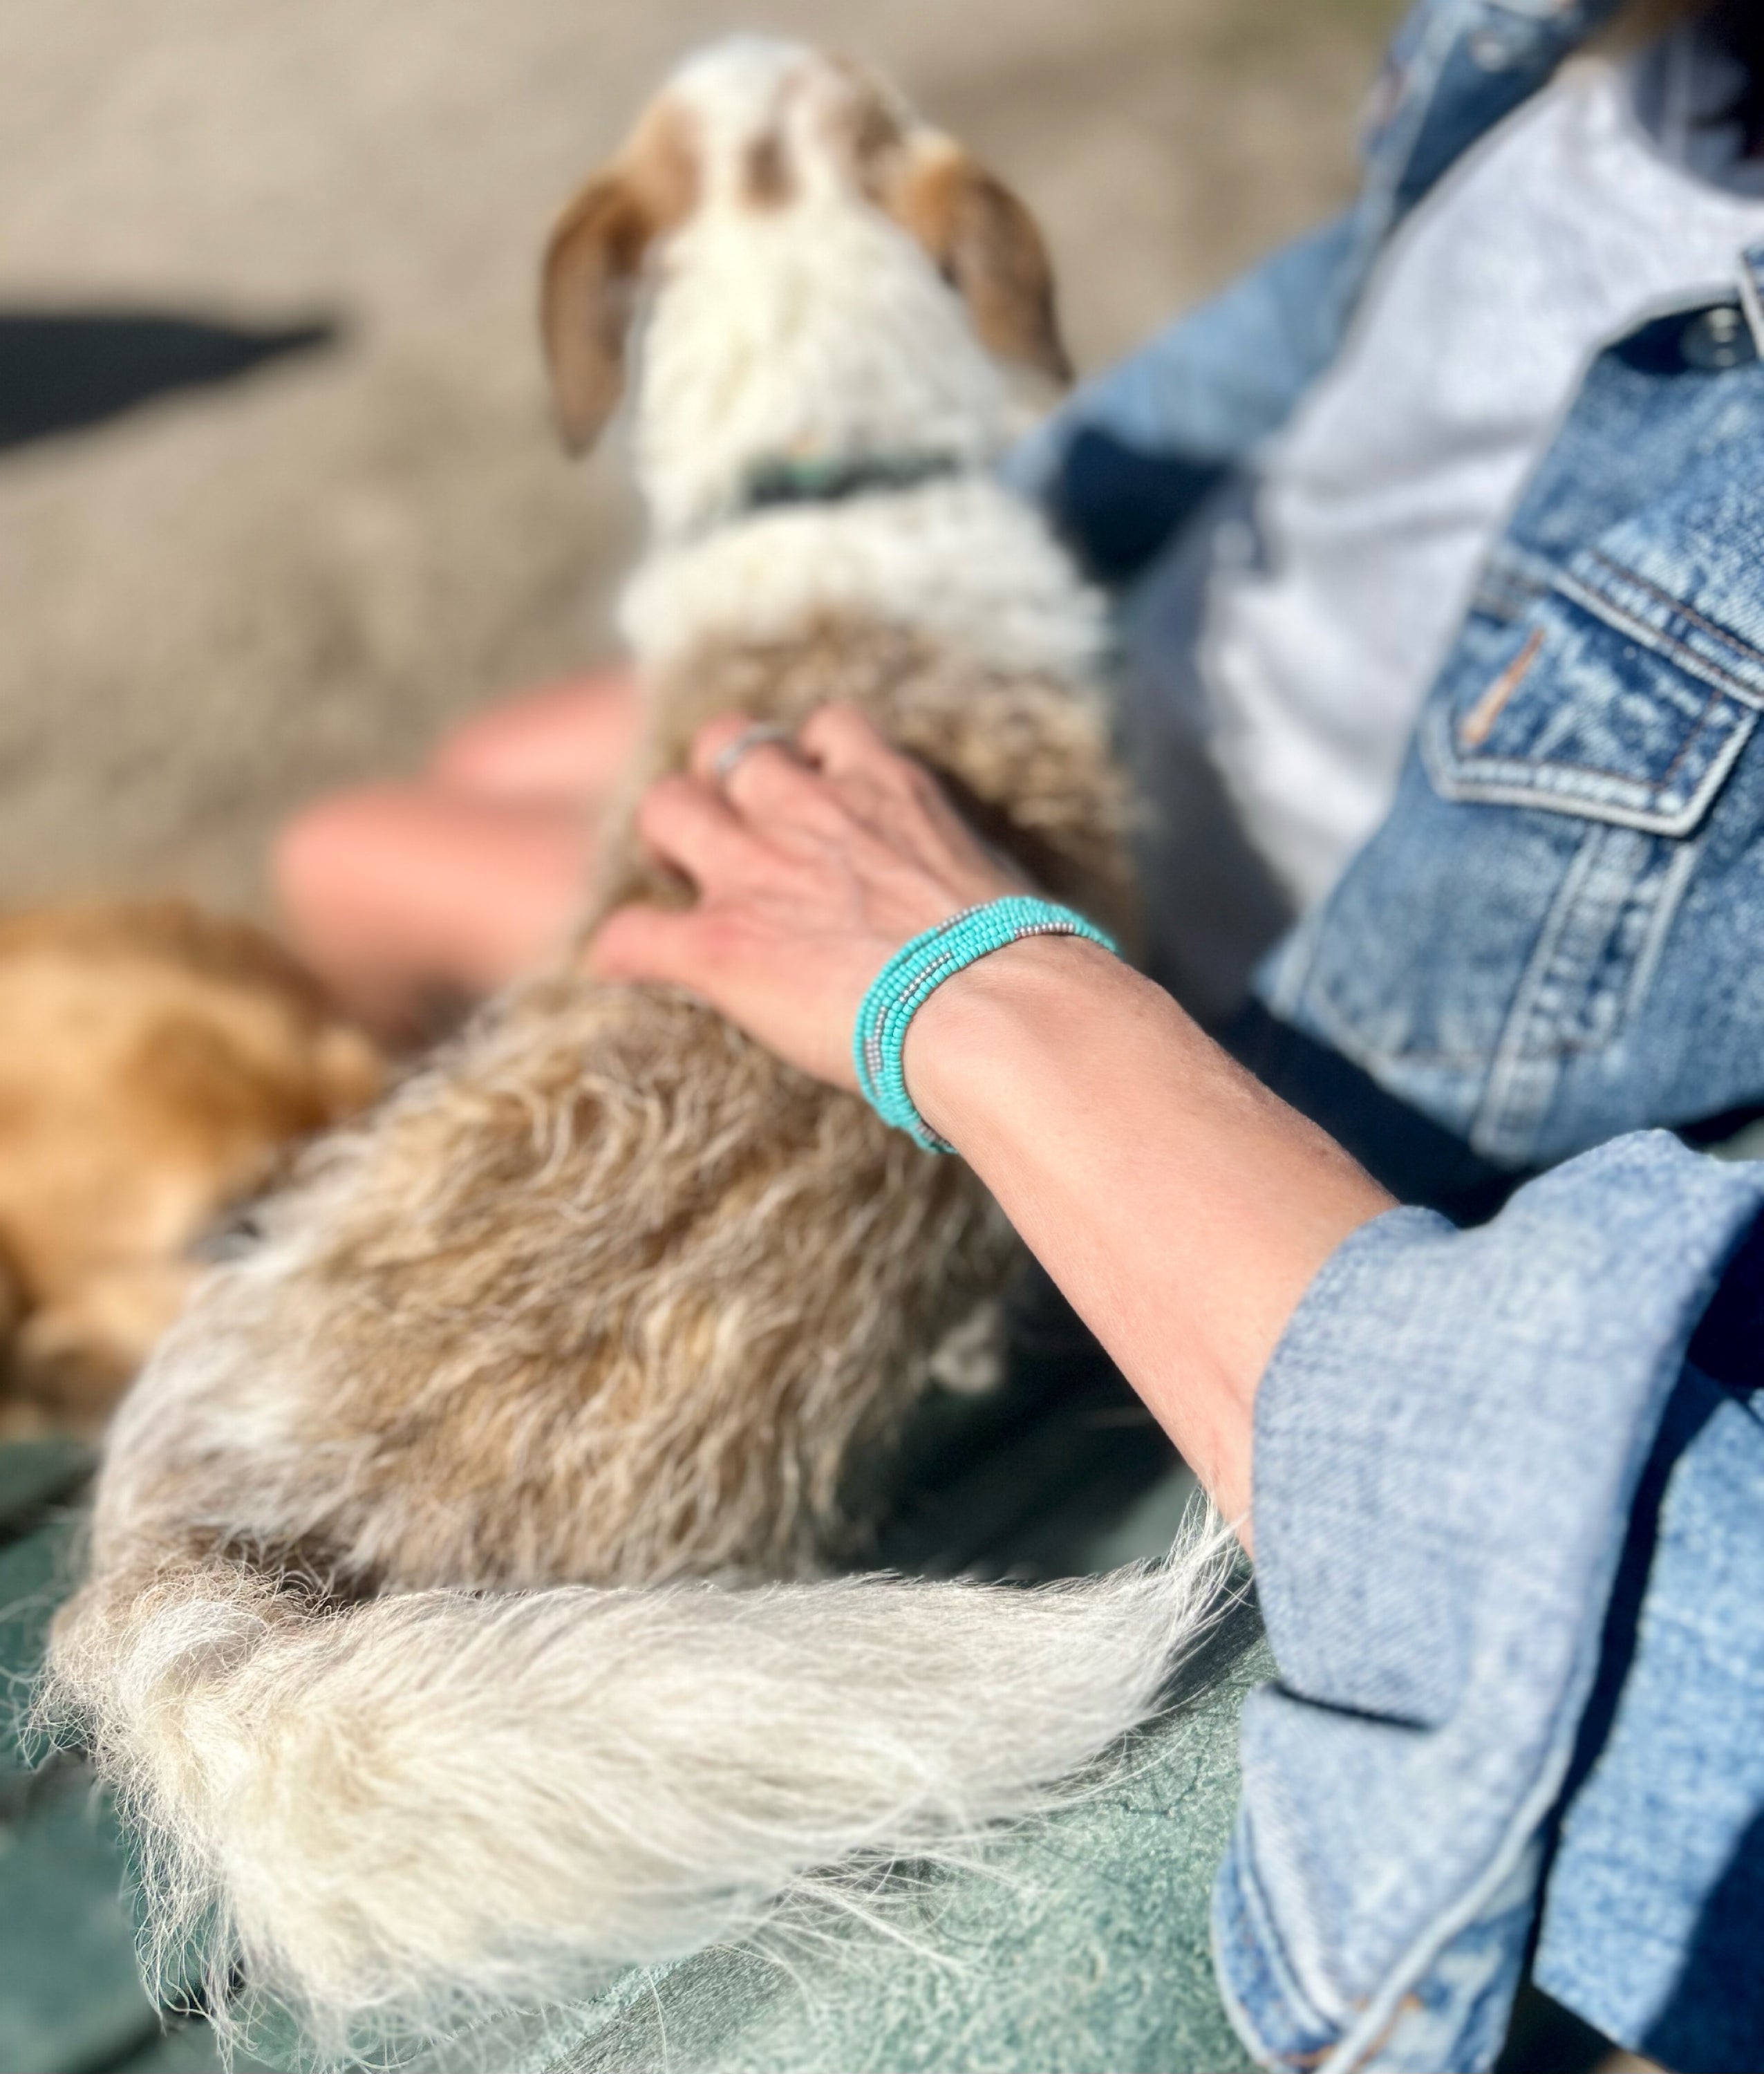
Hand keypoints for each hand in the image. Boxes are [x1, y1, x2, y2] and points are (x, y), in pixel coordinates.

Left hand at [587, 705, 1022, 1087]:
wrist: (992, 1007)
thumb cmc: (1018, 957)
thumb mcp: (990, 876)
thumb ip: (952, 868)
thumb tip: (978, 903)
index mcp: (882, 788)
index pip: (825, 728)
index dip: (805, 754)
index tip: (808, 788)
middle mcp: (808, 811)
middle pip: (727, 744)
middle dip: (717, 776)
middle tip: (724, 826)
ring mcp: (755, 873)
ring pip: (665, 806)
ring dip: (663, 835)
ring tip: (670, 871)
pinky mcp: (719, 945)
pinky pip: (631, 932)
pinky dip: (622, 947)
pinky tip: (625, 965)